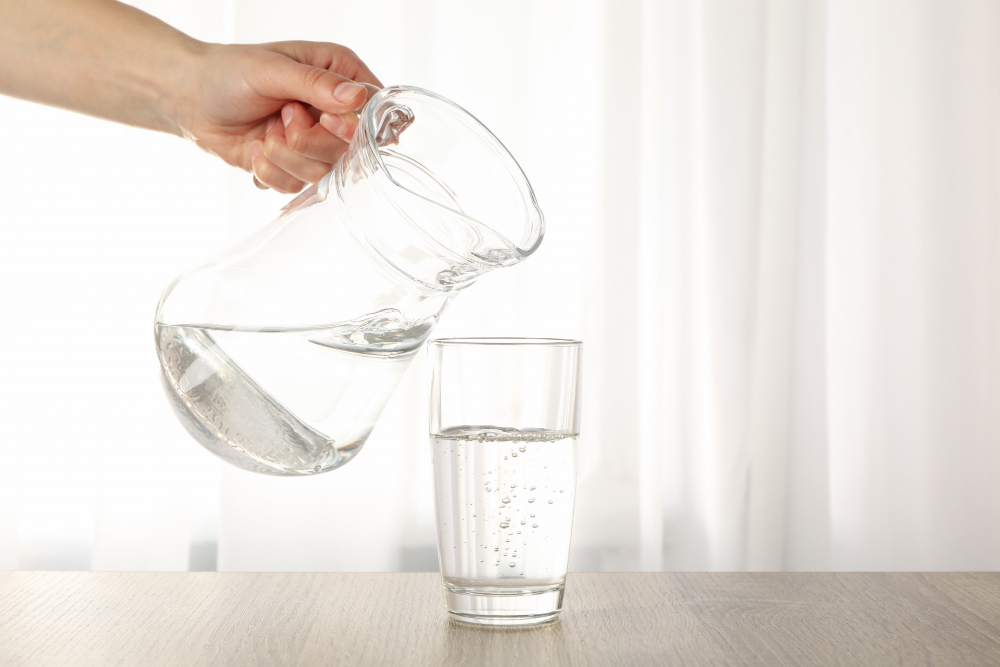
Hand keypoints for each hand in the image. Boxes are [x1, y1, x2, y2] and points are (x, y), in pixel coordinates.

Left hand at [179, 41, 381, 192]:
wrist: (191, 99)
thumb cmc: (228, 72)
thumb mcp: (272, 70)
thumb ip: (315, 84)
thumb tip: (355, 98)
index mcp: (338, 74)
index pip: (372, 109)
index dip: (353, 125)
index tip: (324, 120)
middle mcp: (333, 110)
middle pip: (350, 148)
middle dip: (308, 141)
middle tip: (281, 118)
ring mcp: (316, 141)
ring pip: (324, 171)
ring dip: (284, 157)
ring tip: (263, 134)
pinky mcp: (296, 166)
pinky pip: (297, 186)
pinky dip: (270, 173)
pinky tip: (255, 151)